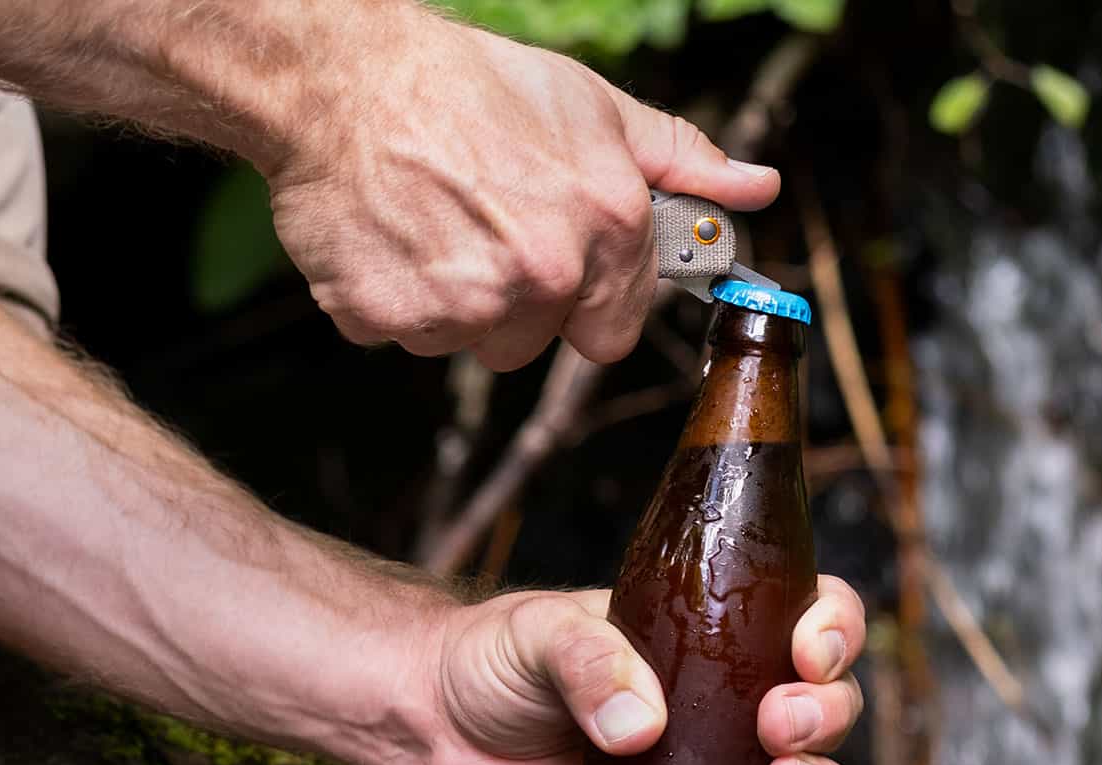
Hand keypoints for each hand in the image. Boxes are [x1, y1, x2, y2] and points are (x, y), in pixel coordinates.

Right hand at [267, 8, 777, 370]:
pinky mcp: (393, 321)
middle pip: (534, 343)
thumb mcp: (593, 109)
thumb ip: (677, 161)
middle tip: (479, 227)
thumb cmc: (468, 88)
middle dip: (513, 301)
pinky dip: (393, 299)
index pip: (612, 331)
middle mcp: (543, 275)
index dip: (584, 301)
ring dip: (453, 301)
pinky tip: (390, 237)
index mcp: (604, 226)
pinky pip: (405, 337)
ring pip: (470, 343)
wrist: (345, 83)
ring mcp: (465, 306)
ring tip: (433, 225)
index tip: (555, 265)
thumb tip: (756, 190)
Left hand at [419, 577, 865, 764]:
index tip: (805, 653)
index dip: (832, 631)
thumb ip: (586, 662)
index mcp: (706, 634)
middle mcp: (720, 702)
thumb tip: (638, 728)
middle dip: (825, 716)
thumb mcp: (537, 634)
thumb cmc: (491, 662)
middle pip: (822, 705)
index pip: (805, 616)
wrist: (435, 732)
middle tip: (778, 725)